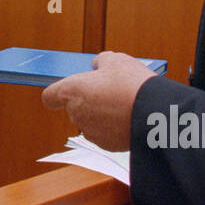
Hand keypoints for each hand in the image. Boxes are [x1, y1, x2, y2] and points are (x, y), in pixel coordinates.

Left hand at [41, 51, 157, 151]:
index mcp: (71, 91)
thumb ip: (101, 61)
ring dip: (100, 114)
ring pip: (90, 121)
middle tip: (108, 90)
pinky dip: (112, 127)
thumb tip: (98, 65)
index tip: (67, 90)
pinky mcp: (104, 144)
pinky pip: (104, 133)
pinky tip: (127, 117)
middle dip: (88, 100)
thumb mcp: (116, 60)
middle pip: (74, 107)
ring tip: (122, 103)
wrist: (154, 113)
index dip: (57, 94)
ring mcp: (89, 131)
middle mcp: (75, 113)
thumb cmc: (131, 84)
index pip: (49, 97)